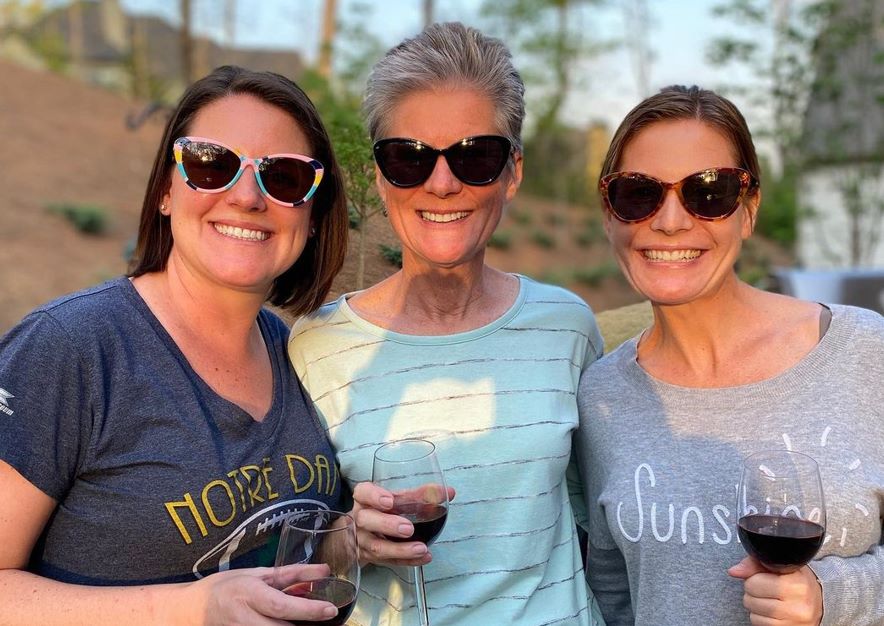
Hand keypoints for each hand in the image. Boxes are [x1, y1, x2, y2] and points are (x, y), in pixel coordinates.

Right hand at [186, 564, 338, 624]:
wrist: (193, 609)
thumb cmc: (228, 587)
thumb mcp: (259, 574)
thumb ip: (293, 574)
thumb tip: (325, 571)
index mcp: (249, 593)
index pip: (281, 606)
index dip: (307, 610)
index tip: (329, 610)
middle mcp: (243, 618)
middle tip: (321, 617)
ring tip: (303, 621)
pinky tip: (286, 624)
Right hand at [350, 481, 455, 567]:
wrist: (362, 533)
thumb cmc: (382, 511)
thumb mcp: (396, 499)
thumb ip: (420, 495)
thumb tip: (449, 492)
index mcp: (365, 499)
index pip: (363, 493)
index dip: (374, 496)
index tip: (390, 501)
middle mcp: (360, 520)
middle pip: (366, 521)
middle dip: (387, 524)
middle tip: (408, 528)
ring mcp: (363, 541)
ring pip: (377, 547)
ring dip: (400, 549)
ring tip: (421, 548)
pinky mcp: (371, 559)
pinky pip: (389, 562)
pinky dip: (407, 560)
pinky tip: (424, 557)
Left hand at [728, 556, 822, 625]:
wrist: (820, 603)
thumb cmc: (797, 581)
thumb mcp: (781, 566)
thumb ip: (755, 563)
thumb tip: (734, 571)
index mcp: (798, 583)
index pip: (755, 582)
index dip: (753, 578)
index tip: (762, 577)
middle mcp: (799, 606)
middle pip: (751, 599)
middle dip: (751, 592)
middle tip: (763, 589)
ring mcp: (795, 622)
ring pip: (754, 614)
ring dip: (754, 606)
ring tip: (767, 599)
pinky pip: (760, 625)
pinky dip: (760, 618)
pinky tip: (771, 612)